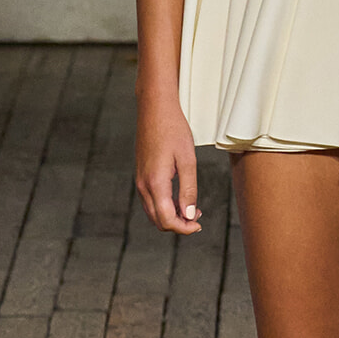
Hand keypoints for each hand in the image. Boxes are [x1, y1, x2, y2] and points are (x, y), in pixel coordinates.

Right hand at [135, 95, 201, 233]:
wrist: (154, 109)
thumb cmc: (173, 130)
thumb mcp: (188, 160)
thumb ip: (188, 190)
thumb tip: (189, 215)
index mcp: (155, 182)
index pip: (166, 220)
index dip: (184, 228)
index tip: (198, 224)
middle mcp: (144, 185)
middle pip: (158, 221)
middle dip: (178, 225)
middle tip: (197, 217)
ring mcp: (140, 180)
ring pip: (153, 212)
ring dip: (171, 216)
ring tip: (192, 208)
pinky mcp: (141, 175)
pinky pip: (151, 201)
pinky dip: (165, 206)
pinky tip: (179, 198)